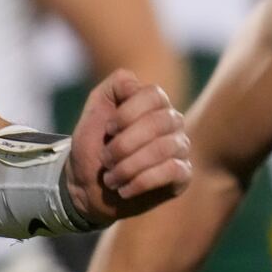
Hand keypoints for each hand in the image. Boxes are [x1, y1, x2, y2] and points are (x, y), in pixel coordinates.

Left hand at [67, 69, 190, 225]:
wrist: (88, 185)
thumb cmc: (93, 144)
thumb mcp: (95, 109)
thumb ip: (114, 86)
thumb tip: (135, 82)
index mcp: (152, 103)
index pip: (153, 95)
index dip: (127, 113)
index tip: (108, 129)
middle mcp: (171, 121)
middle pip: (158, 123)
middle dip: (123, 144)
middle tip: (105, 158)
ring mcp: (179, 147)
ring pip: (163, 148)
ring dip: (128, 166)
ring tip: (111, 178)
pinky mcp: (183, 175)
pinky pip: (172, 171)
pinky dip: (140, 181)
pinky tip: (124, 189)